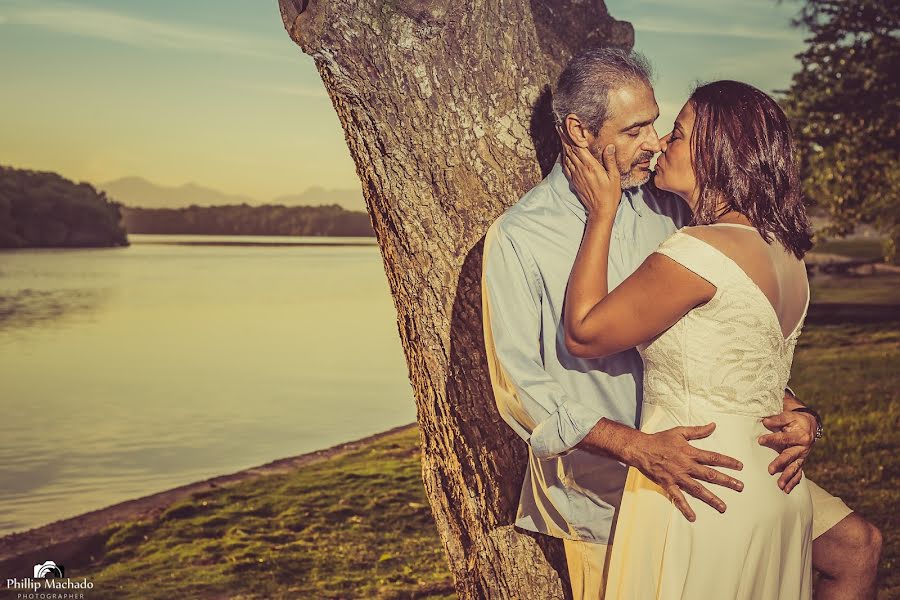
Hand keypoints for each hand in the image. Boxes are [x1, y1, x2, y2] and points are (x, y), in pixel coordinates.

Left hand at [556, 126, 621, 221]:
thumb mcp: (614, 177)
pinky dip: (563, 158)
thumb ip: (610, 160)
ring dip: (563, 146)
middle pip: (570, 150)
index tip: (567, 127)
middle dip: (564, 138)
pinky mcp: (574, 181)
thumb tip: (609, 146)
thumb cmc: (610, 194)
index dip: (572, 137)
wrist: (600, 210)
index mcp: (591, 166)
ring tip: (560, 136)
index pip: (578, 148)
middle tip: (559, 127)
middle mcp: (581, 170)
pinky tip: (563, 153)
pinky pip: (566, 167)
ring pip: (566, 157)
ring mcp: (576, 176)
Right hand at [623, 423, 743, 521]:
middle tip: (740, 487)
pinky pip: (678, 498)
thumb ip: (697, 431)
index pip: (713, 457)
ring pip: (697, 489)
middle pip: (710, 475)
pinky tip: (693, 517)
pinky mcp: (668, 484)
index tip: (740, 467)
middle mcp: (686, 466)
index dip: (727, 462)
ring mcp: (677, 477)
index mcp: (690, 452)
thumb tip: (713, 425)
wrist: (640, 449)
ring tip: (723, 507)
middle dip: (726, 481)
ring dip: (711, 498)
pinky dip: (685, 508)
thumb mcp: (679, 432)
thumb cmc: (660, 439)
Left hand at [758, 410, 816, 493]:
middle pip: (790, 456)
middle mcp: (803, 448)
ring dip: (787, 477)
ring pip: (794, 468)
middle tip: (770, 470)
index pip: (784, 438)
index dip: (772, 439)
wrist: (810, 426)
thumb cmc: (796, 421)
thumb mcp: (789, 417)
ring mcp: (802, 457)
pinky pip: (798, 473)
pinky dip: (793, 482)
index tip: (760, 440)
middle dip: (780, 464)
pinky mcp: (801, 462)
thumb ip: (777, 420)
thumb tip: (765, 421)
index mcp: (800, 436)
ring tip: (779, 486)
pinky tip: (786, 489)